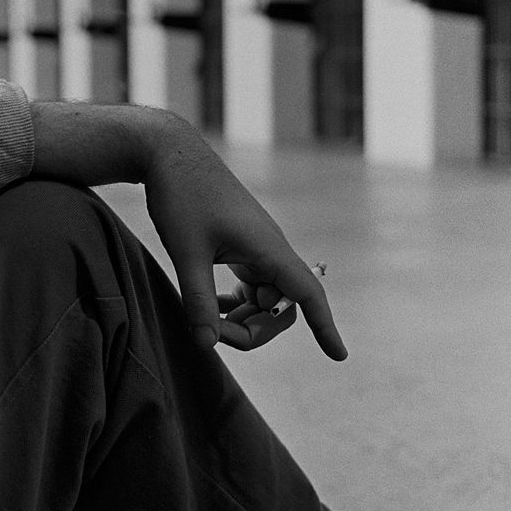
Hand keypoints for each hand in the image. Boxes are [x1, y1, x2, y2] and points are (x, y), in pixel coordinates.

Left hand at [143, 114, 346, 359]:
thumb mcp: (186, 252)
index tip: (340, 357)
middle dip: (254, 330)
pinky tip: (210, 305)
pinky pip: (251, 285)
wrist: (170, 153)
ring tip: (207, 322)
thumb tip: (206, 344)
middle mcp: (270, 249)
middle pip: (281, 307)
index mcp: (268, 248)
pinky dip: (235, 303)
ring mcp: (257, 246)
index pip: (307, 294)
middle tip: (211, 335)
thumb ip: (198, 301)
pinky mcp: (241, 243)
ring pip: (265, 299)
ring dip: (243, 319)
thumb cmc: (181, 197)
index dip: (324, 326)